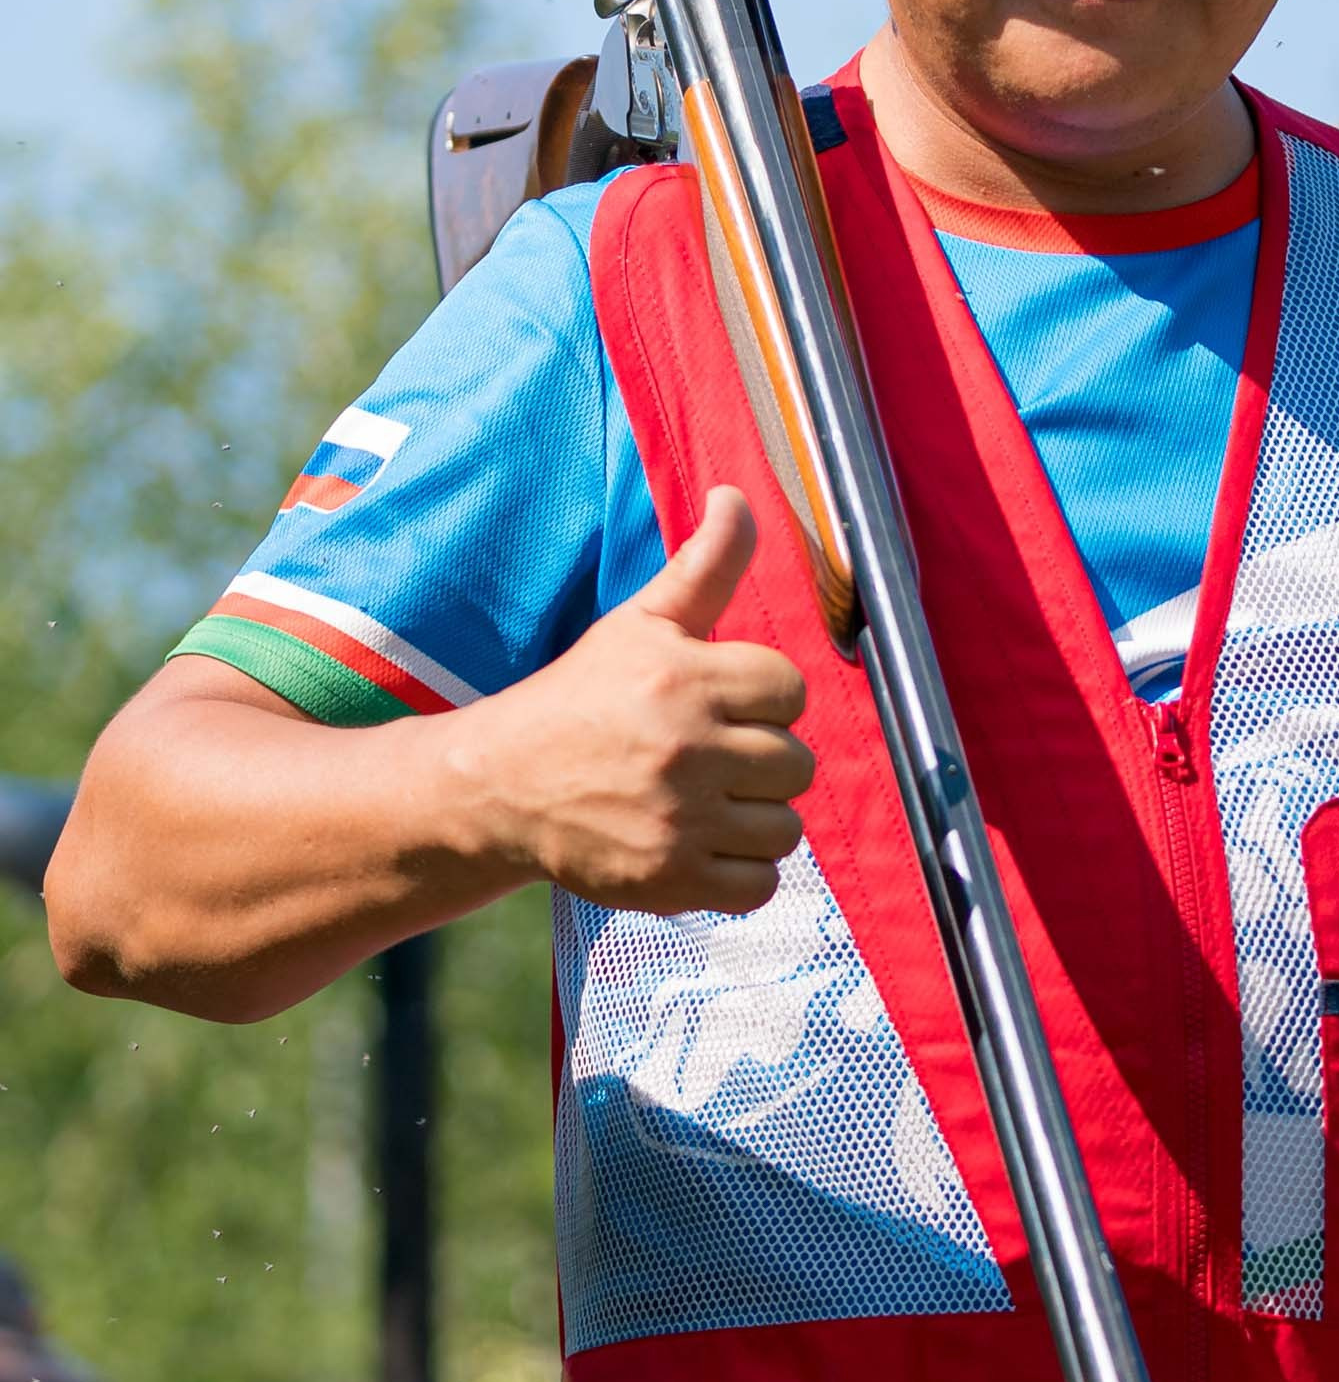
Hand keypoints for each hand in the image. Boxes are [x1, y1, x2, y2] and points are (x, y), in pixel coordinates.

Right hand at [457, 486, 813, 917]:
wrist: (500, 787)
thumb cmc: (581, 699)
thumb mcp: (640, 623)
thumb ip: (704, 565)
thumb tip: (738, 496)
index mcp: (683, 677)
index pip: (789, 690)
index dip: (763, 699)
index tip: (722, 706)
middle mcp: (685, 748)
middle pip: (796, 763)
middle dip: (759, 760)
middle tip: (709, 757)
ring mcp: (679, 820)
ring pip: (786, 828)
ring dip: (756, 818)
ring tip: (708, 802)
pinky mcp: (670, 880)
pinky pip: (761, 886)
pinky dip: (742, 873)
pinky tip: (703, 845)